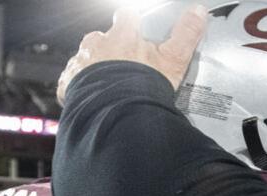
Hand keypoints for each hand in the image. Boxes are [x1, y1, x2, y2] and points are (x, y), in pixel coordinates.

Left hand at [57, 3, 207, 104]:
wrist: (116, 113)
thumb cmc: (145, 85)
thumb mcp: (173, 61)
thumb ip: (185, 35)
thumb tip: (199, 11)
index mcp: (122, 34)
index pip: (126, 16)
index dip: (131, 22)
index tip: (135, 28)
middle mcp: (96, 43)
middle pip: (100, 39)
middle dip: (109, 50)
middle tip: (122, 68)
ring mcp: (80, 63)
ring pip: (85, 60)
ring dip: (92, 69)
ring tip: (106, 87)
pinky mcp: (68, 84)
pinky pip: (70, 82)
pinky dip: (78, 88)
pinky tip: (89, 99)